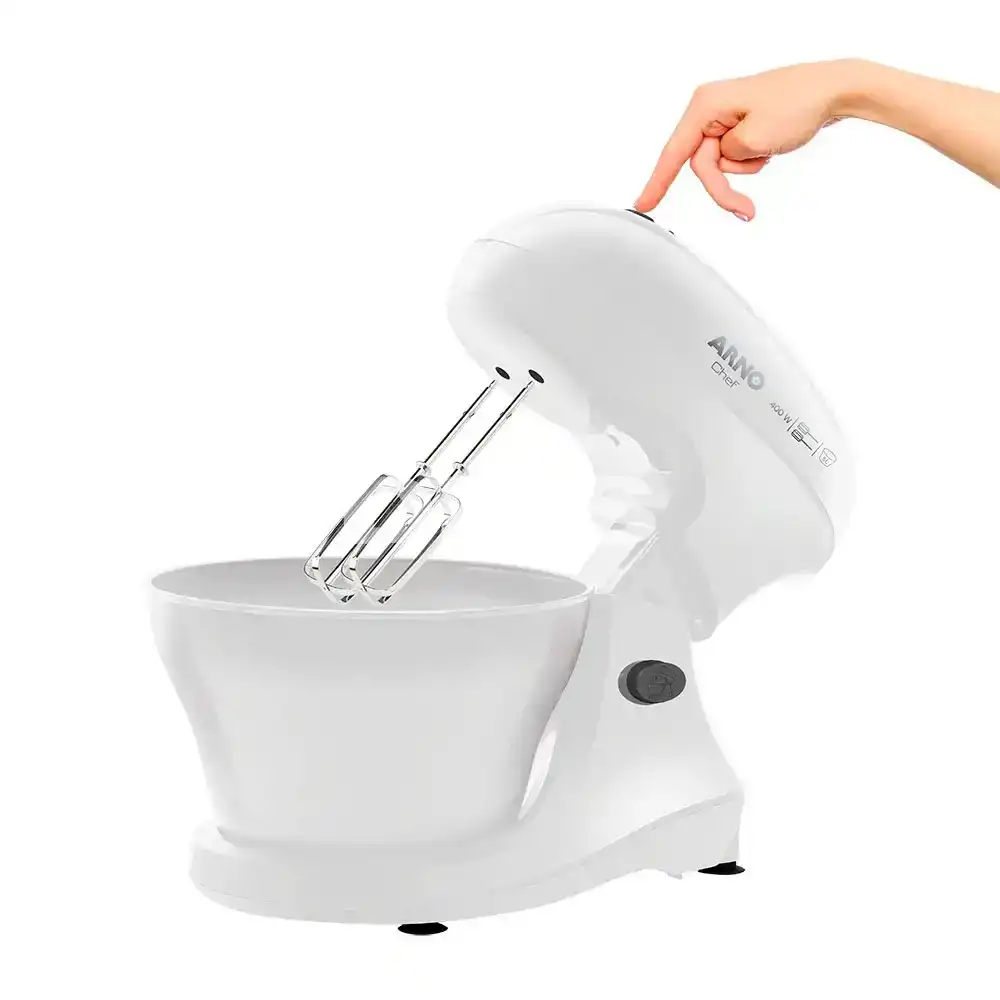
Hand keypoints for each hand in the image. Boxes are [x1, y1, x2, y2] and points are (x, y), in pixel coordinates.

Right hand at [635, 59, 868, 218]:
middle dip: (723, 186)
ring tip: (769, 152)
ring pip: (719, 164)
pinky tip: (771, 146)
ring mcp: (726, 116)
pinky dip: (751, 161)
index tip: (643, 204)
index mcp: (706, 105)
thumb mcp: (754, 141)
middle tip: (746, 210)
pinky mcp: (741, 124)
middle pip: (701, 165)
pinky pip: (734, 156)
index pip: (674, 153)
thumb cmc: (799, 103)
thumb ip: (726, 158)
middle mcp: (711, 108)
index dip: (657, 183)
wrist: (834, 89)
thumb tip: (722, 160)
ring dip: (743, 170)